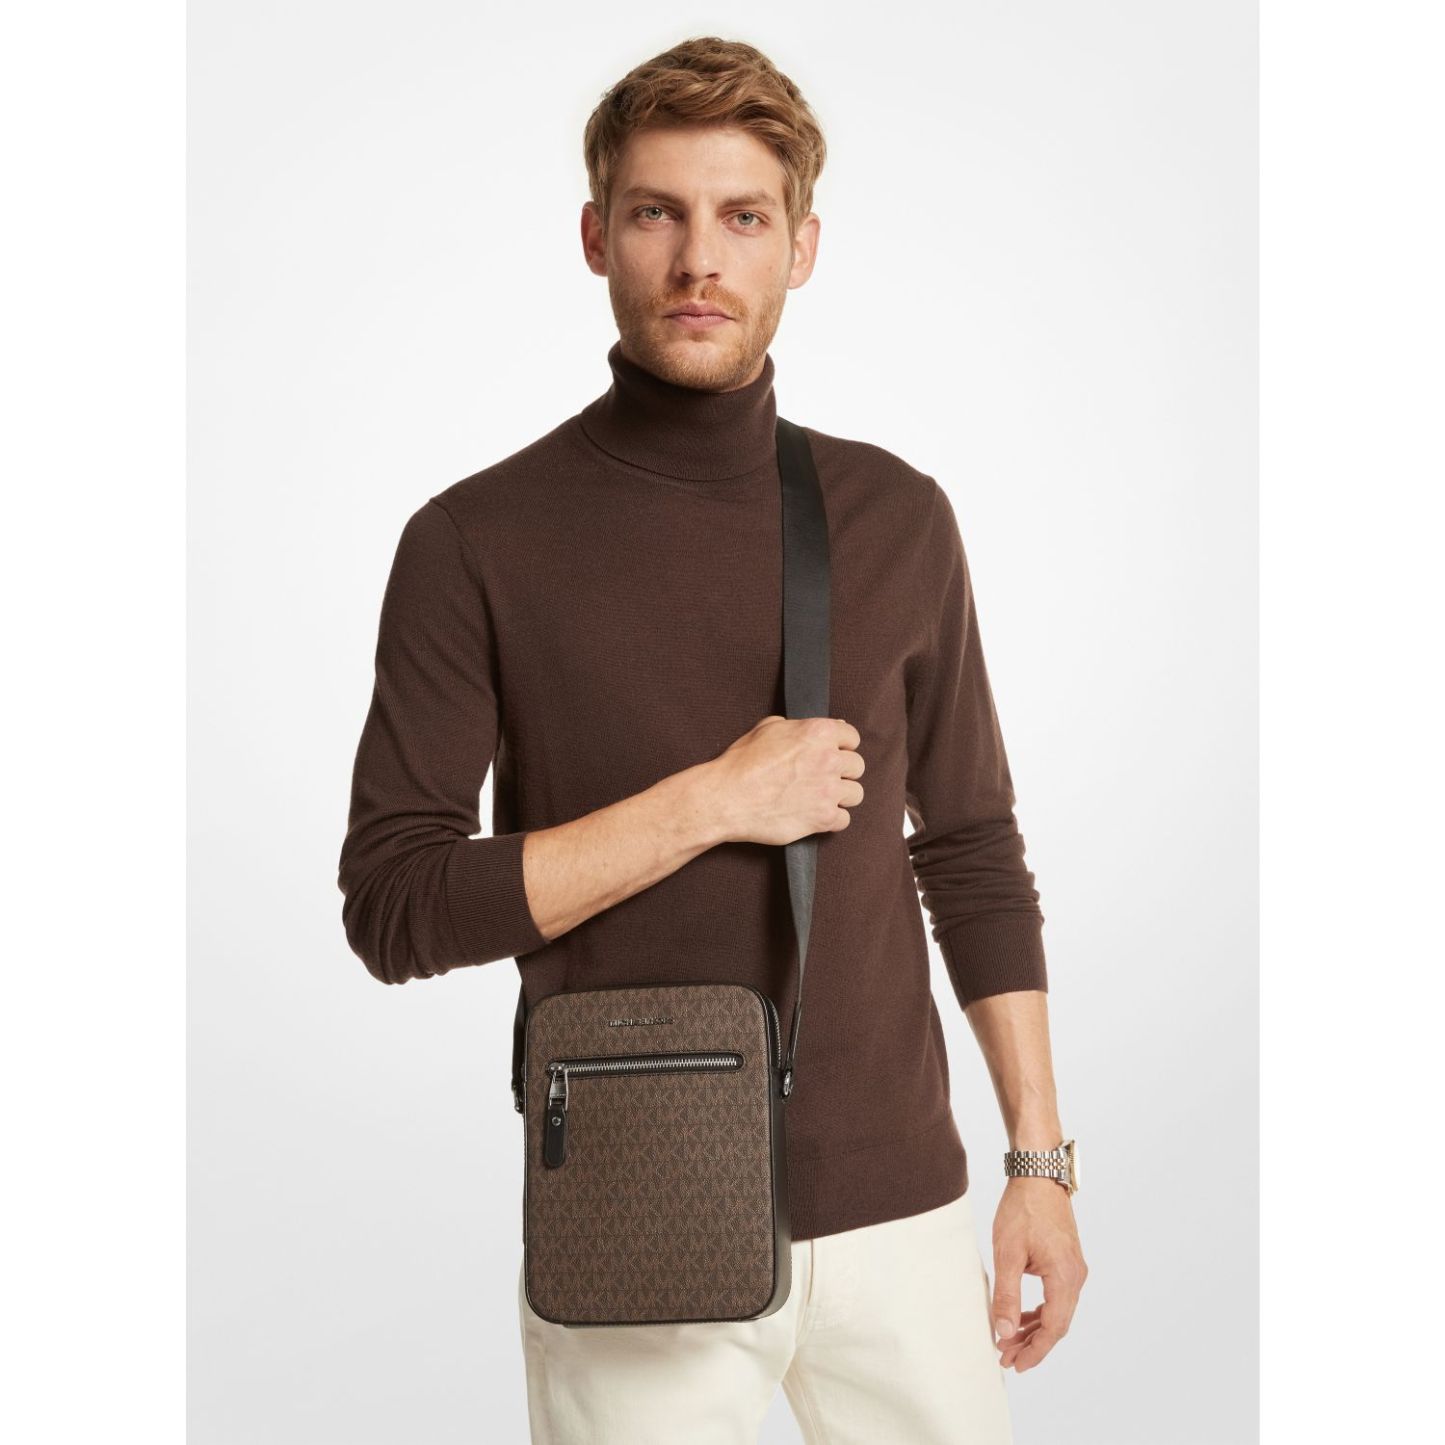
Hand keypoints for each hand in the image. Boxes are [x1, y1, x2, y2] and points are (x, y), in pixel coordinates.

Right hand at [706, 715, 863, 845]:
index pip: (852, 737)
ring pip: (856, 794)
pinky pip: (844, 820)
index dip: (842, 746)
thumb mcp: (767, 728)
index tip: (834, 753)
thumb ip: (797, 727)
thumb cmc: (742, 763)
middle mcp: (829, 759)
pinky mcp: (823, 818)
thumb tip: (813, 730)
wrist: (727, 798)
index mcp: (819, 732)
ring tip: (822, 797)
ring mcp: (828, 790)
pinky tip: (817, 815)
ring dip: (842, 796)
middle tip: (824, 777)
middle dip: (843, 771)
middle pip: (857, 766)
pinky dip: (832, 819)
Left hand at [990, 1177, 1087, 1371]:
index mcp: (1065, 1277)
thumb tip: (1005, 1332)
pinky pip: (1057, 1296)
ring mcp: (1074, 1268)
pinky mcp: (1067, 1261)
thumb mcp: (1007, 1253)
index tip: (1013, 1364)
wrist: (1037, 1174)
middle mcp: (1076, 1276)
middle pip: (1058, 1324)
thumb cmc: (1023, 1209)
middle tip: (1006, 1357)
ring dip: (1035, 1328)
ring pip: (1058, 1311)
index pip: (1053, 1329)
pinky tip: (1023, 1316)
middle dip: (1032, 1344)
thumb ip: (1007, 1295)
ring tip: (1009, 1341)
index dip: (1034, 1351)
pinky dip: (1041, 1310)